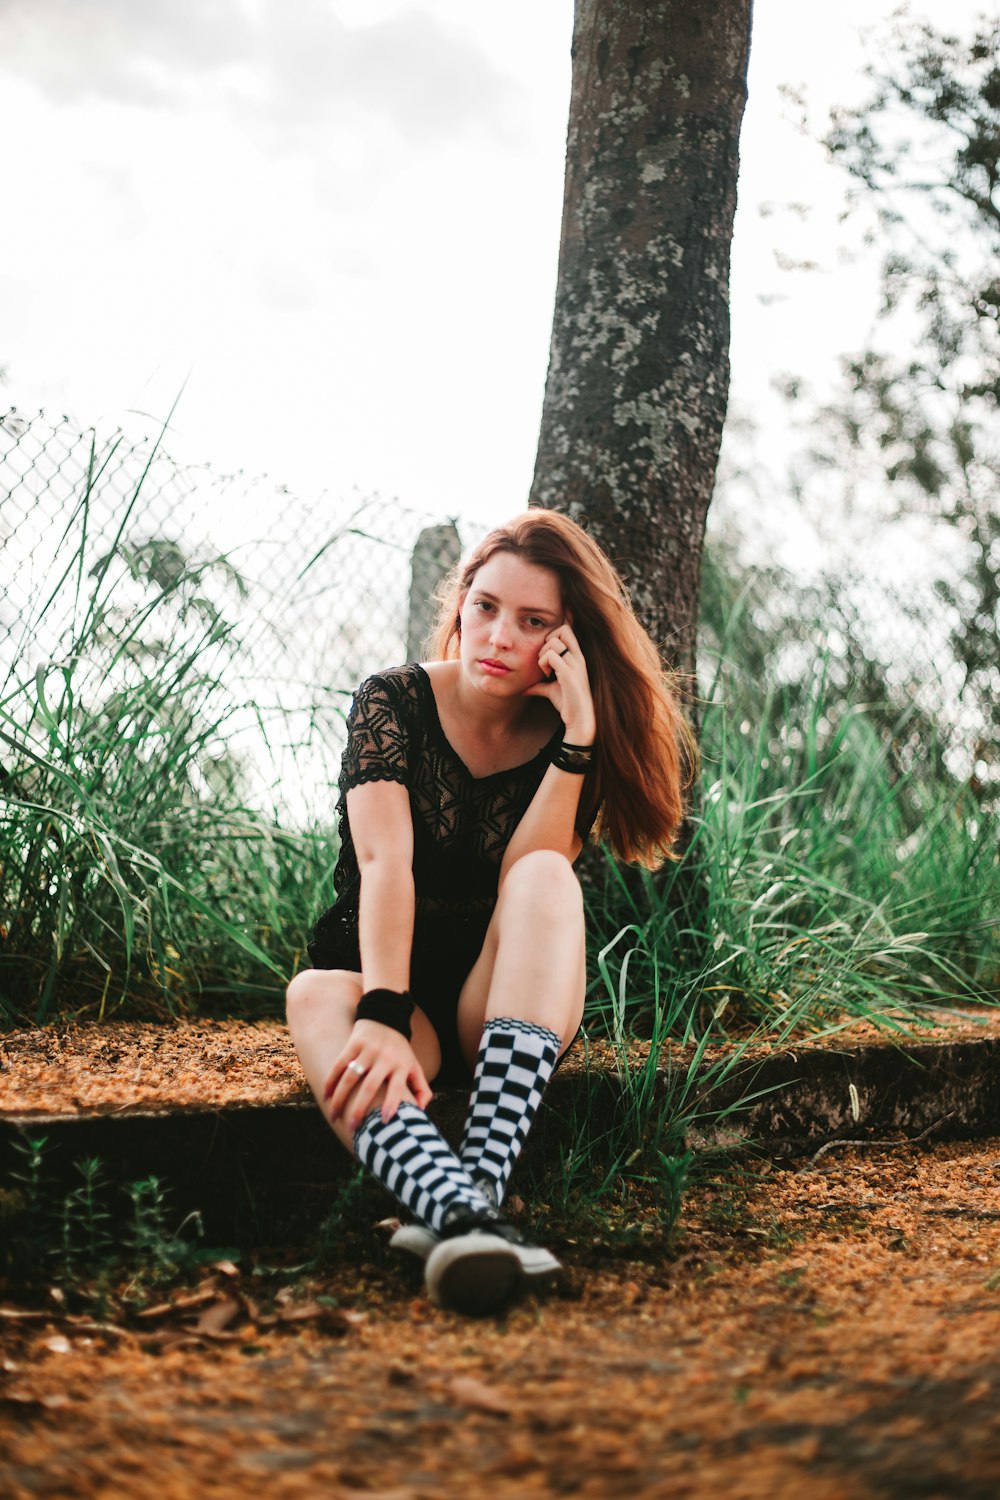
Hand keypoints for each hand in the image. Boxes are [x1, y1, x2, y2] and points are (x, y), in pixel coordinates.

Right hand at [323, 1020, 432, 1132]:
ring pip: (350, 1078)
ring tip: (334, 1116)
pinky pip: (339, 1065)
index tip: (385, 1121)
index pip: (397, 1088)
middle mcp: (385, 1058)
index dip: (392, 1104)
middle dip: (360, 1109)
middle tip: (352, 1128)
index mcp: (401, 1065)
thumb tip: (420, 1112)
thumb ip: (421, 1088)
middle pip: (370, 1086)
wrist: (386, 1015)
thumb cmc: (400, 1049)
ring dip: (340, 1099)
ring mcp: (368, 1050)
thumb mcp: (414, 1065)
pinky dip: (331, 1081)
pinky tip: (326, 1097)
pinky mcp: (353, 1044)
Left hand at [525, 622, 596, 743]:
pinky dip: (543, 663)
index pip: (570, 629)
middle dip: (548, 640)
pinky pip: (551, 656)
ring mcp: (575, 664)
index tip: (547, 640)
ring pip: (553, 642)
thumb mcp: (550, 690)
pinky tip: (546, 675)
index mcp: (576, 657)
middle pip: (563, 629)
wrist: (580, 720)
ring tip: (545, 670)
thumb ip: (539, 685)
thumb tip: (522, 689)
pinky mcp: (569, 674)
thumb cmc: (567, 704)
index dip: (560, 625)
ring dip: (542, 654)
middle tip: (544, 658)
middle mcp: (578, 657)